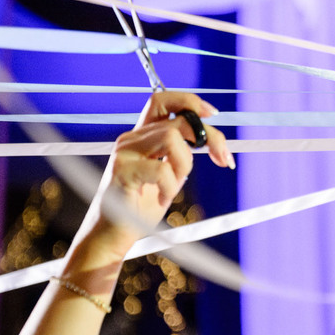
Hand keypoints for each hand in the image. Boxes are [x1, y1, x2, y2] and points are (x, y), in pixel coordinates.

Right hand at [81, 91, 232, 260]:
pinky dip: (170, 186)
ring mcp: (124, 153)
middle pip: (179, 120)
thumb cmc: (141, 205)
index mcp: (142, 136)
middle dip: (210, 137)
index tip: (213, 114)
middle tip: (223, 158)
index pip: (162, 100)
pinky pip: (162, 169)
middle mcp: (132, 139)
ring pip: (172, 138)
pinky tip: (162, 198)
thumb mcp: (169, 174)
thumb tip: (212, 140)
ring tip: (175, 186)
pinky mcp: (122, 171)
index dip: (189, 101)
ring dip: (185, 165)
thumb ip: (181, 153)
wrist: (111, 234)